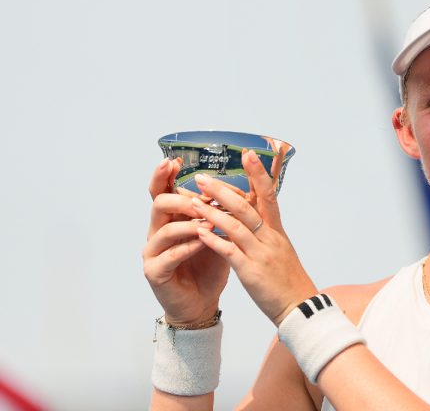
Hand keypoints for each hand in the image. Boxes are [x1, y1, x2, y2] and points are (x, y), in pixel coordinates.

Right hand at [142, 158, 229, 324]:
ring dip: (188, 222)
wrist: (202, 301)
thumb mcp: (218, 233)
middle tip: (201, 198)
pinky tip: (202, 242)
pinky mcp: (154, 271)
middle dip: (181, 197)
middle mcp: (157, 231)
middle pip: (159, 203)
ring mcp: (153, 252)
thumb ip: (220, 212)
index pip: (163, 190)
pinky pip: (168, 255)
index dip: (164, 175)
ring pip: (163, 228)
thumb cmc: (209, 265)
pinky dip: (186, 247)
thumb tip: (242, 188)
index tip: (173, 161)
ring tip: (208, 220)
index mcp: (171, 218)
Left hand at [191, 149, 317, 325]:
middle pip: (247, 206)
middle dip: (223, 190)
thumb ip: (268, 234)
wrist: (300, 308)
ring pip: (234, 225)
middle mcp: (270, 238)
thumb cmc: (288, 281)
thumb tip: (256, 217)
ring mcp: (261, 254)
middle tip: (202, 177)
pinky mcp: (251, 272)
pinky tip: (198, 231)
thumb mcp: (281, 252)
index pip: (269, 196)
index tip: (248, 154)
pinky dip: (213, 239)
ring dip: (211, 211)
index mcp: (277, 232)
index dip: (259, 174)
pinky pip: (229, 251)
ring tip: (191, 200)